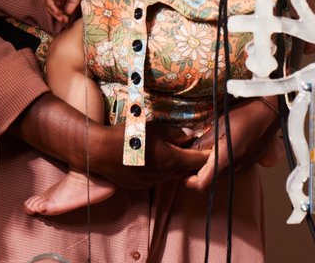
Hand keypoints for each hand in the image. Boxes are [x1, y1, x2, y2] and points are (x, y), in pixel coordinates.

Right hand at [14, 94, 209, 188]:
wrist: (98, 151)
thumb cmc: (128, 135)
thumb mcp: (154, 128)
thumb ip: (175, 133)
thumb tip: (190, 135)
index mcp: (170, 161)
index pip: (198, 162)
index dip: (209, 156)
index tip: (217, 150)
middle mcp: (163, 176)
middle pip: (186, 171)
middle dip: (193, 162)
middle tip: (199, 150)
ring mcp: (150, 184)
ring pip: (170, 176)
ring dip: (176, 167)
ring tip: (177, 153)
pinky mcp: (138, 186)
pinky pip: (156, 179)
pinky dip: (161, 170)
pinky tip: (155, 160)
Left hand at [44, 0, 84, 23]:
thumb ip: (71, 6)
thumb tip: (66, 14)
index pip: (59, 9)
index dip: (61, 16)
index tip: (66, 21)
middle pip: (53, 8)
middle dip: (57, 16)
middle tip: (64, 21)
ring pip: (49, 5)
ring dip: (54, 13)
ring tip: (60, 18)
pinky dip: (51, 6)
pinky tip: (57, 11)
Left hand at [184, 98, 281, 191]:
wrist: (268, 113)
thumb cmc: (243, 116)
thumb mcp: (217, 126)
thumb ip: (201, 144)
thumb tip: (186, 153)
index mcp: (224, 162)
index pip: (201, 185)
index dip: (188, 180)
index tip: (181, 169)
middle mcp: (234, 170)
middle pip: (209, 182)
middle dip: (196, 173)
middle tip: (188, 157)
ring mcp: (242, 169)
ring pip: (218, 176)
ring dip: (208, 168)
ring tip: (203, 151)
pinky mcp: (247, 165)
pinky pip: (229, 170)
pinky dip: (220, 165)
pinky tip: (218, 149)